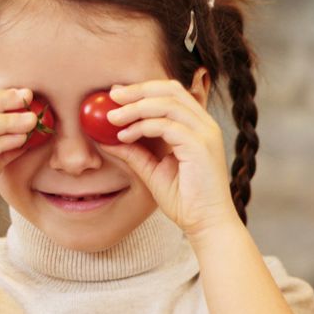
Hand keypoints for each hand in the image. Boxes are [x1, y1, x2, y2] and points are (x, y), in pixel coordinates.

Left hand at [95, 79, 238, 235]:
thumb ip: (134, 152)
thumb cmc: (186, 201)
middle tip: (111, 97)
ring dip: (135, 107)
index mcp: (197, 127)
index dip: (142, 89)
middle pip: (170, 89)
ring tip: (112, 118)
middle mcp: (205, 125)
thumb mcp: (153, 171)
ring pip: (167, 103)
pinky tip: (125, 136)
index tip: (115, 95)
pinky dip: (142, 127)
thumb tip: (106, 139)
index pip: (171, 94)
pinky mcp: (200, 146)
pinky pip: (167, 125)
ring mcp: (205, 134)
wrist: (207, 224)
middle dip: (137, 90)